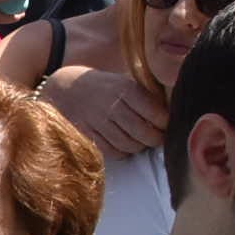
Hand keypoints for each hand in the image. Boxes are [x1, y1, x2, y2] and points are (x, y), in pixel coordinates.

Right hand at [40, 61, 168, 155]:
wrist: (65, 87)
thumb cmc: (103, 87)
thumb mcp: (123, 82)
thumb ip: (144, 96)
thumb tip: (169, 114)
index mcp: (126, 89)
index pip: (156, 113)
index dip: (165, 123)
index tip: (166, 125)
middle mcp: (112, 105)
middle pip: (144, 132)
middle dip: (155, 139)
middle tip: (157, 138)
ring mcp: (98, 121)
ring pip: (129, 144)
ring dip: (139, 147)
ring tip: (140, 141)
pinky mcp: (87, 134)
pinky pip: (112, 151)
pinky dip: (122, 152)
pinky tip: (124, 146)